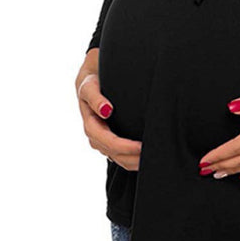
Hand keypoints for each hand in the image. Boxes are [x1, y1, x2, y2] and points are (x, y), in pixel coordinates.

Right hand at [75, 49, 141, 170]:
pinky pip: (119, 155)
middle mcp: (95, 134)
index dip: (122, 146)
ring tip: (150, 161)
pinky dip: (131, 159)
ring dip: (131, 162)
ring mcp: (102, 138)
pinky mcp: (110, 139)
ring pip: (116, 157)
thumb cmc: (92, 80)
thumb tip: (106, 110)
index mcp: (90, 122)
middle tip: (150, 156)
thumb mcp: (89, 85)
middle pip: (112, 152)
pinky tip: (144, 160)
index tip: (140, 146)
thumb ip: (95, 97)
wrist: (92, 78)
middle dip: (130, 157)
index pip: (106, 140)